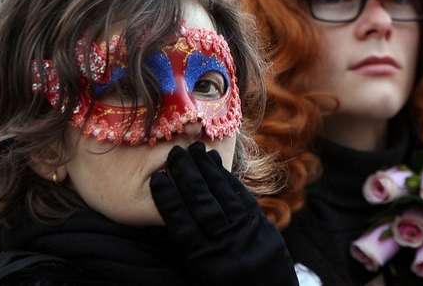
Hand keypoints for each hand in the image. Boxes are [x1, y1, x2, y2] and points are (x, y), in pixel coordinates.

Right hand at [151, 142, 297, 285]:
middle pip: (203, 204)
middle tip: (174, 153)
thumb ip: (190, 255)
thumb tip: (164, 226)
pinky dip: (228, 180)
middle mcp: (229, 246)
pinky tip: (217, 166)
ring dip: (207, 170)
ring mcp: (249, 234)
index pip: (182, 226)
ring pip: (224, 196)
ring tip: (194, 150)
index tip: (156, 179)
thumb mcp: (203, 284)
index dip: (168, 200)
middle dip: (187, 176)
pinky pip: (244, 199)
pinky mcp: (265, 228)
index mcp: (208, 265)